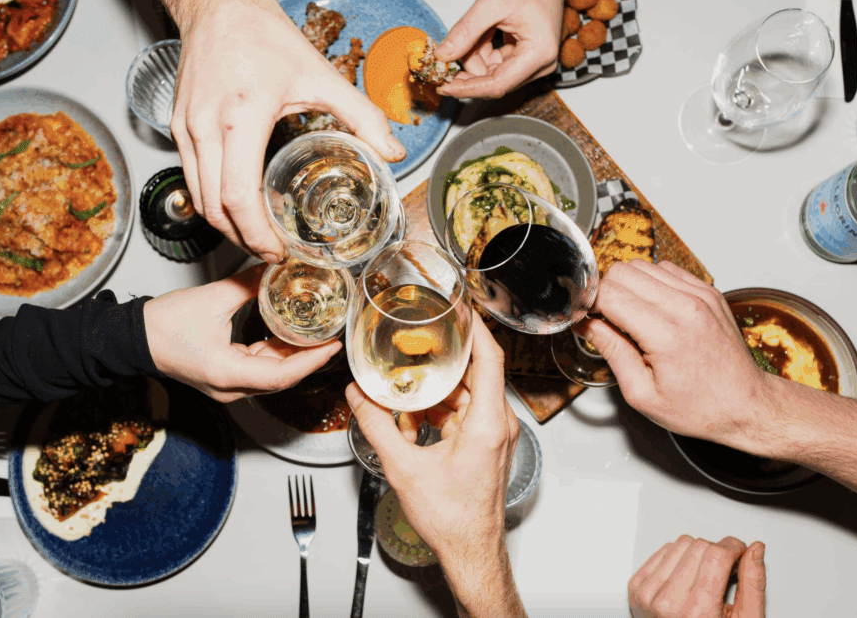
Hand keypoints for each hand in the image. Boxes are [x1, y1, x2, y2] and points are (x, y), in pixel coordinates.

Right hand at [144, 263, 342, 402]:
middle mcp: (230, 387)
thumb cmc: (162, 326)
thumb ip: (249, 283)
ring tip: (316, 334)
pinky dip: (274, 353)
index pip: (282, 375)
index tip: (332, 346)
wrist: (133, 337)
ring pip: (270, 374)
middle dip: (308, 357)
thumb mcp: (213, 297)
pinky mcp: (223, 377)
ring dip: (292, 355)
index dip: (312, 361)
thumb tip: (275, 266)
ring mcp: (226, 386)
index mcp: (228, 374)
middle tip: (330, 335)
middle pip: (281, 377)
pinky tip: (287, 335)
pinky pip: (257, 369)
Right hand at [170, 0, 404, 261]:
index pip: (238, 194)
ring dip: (224, 224)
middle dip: (241, 238)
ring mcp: (186, 127)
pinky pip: (190, 177)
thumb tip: (392, 151)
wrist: (219, 5)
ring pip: (197, 197)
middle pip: (213, 207)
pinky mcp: (178, 126)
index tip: (276, 250)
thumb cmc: (263, 36)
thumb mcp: (320, 75)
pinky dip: (211, 200)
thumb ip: (361, 116)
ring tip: (255, 235)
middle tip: (270, 251)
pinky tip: (237, 204)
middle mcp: (205, 126)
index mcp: (241, 116)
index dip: (255, 233)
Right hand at [346, 313, 524, 616]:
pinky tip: (416, 417)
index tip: (461, 306)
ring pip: (468, 391)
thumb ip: (377, 426)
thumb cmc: (452, 518)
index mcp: (486, 423)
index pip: (490, 358)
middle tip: (419, 337)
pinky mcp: (488, 442)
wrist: (470, 550)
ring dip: (439, 387)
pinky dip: (442, 407)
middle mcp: (498, 423)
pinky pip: (466, 410)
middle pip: (476, 371)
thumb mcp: (404, 467)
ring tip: (409, 382)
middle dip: (446, 356)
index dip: (477, 327)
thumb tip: (358, 396)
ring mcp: (495, 433)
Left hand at [435, 0, 582, 98]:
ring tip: (471, 31)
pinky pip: (497, 63)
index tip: (443, 87)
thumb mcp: (491, 3)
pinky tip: (481, 33)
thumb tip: (443, 56)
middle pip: (494, 80)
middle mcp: (541, 63)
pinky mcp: (527, 55)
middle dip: (469, 68)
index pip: (497, 84)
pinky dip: (483, 51)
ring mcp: (535, 60)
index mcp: (538, 53)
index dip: (467, 88)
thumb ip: (465, 32)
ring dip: (475, 57)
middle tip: (446, 55)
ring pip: (493, 72)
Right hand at [575, 261, 780, 453]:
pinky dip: (652, 283)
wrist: (746, 404)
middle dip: (607, 292)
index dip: (591, 305)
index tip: (588, 319)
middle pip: (623, 271)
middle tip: (608, 319)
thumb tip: (586, 325)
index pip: (610, 294)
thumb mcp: (642, 393)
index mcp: (666, 334)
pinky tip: (653, 309)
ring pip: (643, 265)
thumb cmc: (700, 406)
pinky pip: (666, 269)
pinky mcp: (708, 291)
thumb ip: (611, 352)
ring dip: (629, 286)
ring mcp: (700, 295)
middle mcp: (686, 307)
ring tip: (633, 316)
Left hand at [629, 536, 765, 617]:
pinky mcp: (635, 587)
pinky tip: (687, 576)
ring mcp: (648, 594)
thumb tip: (755, 550)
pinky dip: (677, 557)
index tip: (739, 551)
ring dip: (696, 553)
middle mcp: (667, 603)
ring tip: (705, 576)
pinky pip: (661, 551)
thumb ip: (753, 584)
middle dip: (716, 553)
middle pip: (698, 547)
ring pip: (678, 544)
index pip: (716, 556)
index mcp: (697, 614)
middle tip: (724, 571)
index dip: (733, 547)